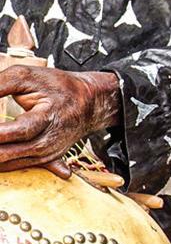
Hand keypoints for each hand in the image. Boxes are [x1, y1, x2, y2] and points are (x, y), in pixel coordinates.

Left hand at [0, 66, 120, 174]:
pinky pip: (12, 167)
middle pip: (5, 154)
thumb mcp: (28, 76)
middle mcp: (46, 143)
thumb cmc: (59, 87)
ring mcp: (45, 155)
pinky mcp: (42, 161)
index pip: (15, 130)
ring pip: (5, 164)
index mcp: (47, 118)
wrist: (89, 103)